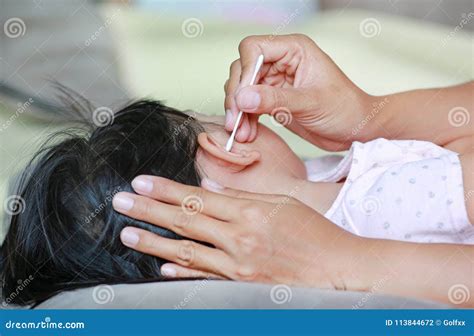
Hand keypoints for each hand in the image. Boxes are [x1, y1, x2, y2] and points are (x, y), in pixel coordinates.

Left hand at [112, 176, 370, 289]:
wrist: (338, 270)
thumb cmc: (314, 232)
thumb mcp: (282, 202)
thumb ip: (242, 195)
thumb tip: (209, 186)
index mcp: (250, 211)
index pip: (198, 196)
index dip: (166, 189)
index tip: (140, 182)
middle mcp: (239, 237)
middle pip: (185, 220)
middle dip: (149, 210)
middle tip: (120, 202)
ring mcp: (238, 264)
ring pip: (187, 251)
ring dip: (154, 241)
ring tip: (127, 233)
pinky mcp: (242, 284)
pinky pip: (205, 276)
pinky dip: (182, 272)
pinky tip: (162, 267)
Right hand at [225, 34, 373, 150]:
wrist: (355, 130)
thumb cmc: (344, 109)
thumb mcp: (310, 103)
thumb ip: (275, 100)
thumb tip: (241, 98)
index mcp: (294, 49)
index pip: (254, 48)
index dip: (244, 72)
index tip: (243, 98)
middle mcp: (281, 61)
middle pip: (242, 69)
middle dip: (236, 96)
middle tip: (235, 122)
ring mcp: (275, 80)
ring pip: (242, 89)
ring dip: (237, 111)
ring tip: (241, 134)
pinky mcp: (272, 99)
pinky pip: (249, 105)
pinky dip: (244, 119)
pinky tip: (247, 134)